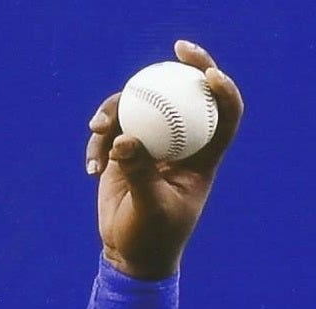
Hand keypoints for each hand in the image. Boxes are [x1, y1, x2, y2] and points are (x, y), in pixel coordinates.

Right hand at [84, 40, 244, 279]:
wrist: (130, 254)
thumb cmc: (152, 239)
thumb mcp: (150, 211)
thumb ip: (140, 175)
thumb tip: (126, 139)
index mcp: (202, 160)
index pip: (224, 119)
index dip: (225, 91)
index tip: (210, 74)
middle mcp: (180, 145)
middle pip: (187, 96)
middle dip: (187, 66)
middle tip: (178, 47)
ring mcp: (152, 143)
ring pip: (141, 104)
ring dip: (117, 109)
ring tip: (97, 129)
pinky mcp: (124, 148)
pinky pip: (111, 126)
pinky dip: (97, 141)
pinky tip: (91, 168)